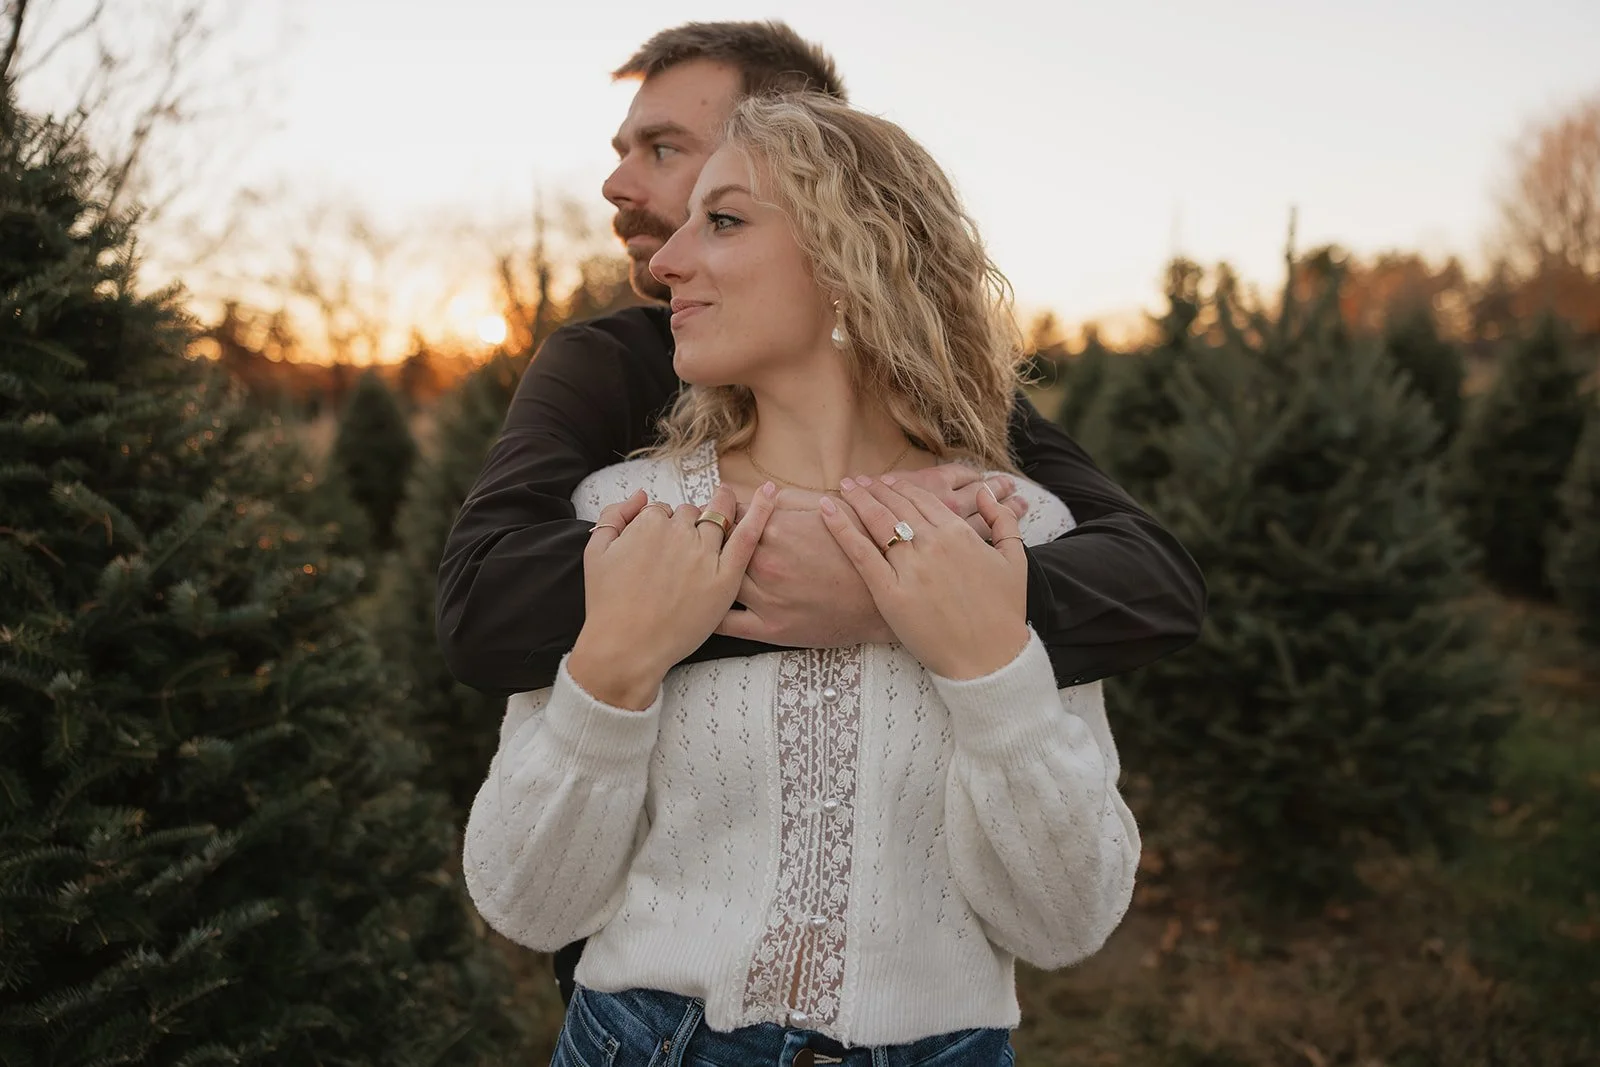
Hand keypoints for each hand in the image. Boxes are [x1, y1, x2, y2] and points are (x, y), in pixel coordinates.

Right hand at [569, 482, 776, 708]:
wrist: (626, 648)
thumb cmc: (608, 604)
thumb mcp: (596, 552)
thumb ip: (615, 515)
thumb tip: (641, 496)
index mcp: (649, 524)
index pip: (663, 511)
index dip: (662, 526)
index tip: (661, 544)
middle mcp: (679, 533)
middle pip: (691, 514)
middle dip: (689, 524)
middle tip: (684, 546)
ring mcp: (705, 555)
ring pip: (718, 520)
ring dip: (721, 510)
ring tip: (727, 502)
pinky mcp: (725, 577)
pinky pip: (747, 537)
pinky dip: (760, 511)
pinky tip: (769, 492)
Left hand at [716, 489, 895, 646]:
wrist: (887, 600)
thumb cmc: (862, 549)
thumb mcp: (833, 509)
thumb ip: (789, 500)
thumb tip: (761, 492)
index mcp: (777, 530)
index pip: (733, 515)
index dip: (729, 515)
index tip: (727, 518)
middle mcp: (765, 563)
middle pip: (720, 546)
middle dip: (715, 541)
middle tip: (711, 542)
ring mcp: (765, 598)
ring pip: (718, 579)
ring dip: (709, 572)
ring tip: (706, 569)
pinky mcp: (770, 629)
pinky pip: (725, 623)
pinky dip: (710, 612)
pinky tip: (706, 604)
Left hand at [819, 474, 1030, 679]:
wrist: (990, 659)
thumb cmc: (1004, 613)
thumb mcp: (1014, 560)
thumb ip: (1003, 521)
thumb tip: (984, 493)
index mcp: (959, 534)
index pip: (922, 499)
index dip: (900, 487)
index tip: (885, 481)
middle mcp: (932, 544)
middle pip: (896, 506)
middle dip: (874, 489)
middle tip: (856, 481)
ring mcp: (910, 568)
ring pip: (877, 522)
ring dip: (857, 498)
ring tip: (845, 487)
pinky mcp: (890, 593)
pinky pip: (860, 553)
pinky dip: (841, 528)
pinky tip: (826, 510)